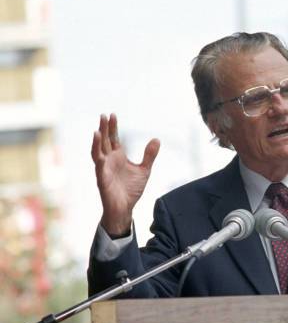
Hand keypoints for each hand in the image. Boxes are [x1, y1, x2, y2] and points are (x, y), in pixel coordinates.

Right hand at [91, 114, 159, 235]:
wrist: (125, 208)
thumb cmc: (131, 190)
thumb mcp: (144, 170)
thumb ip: (149, 155)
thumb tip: (157, 139)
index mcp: (118, 157)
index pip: (114, 138)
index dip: (113, 127)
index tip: (113, 115)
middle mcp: (109, 160)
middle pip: (105, 141)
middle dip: (104, 129)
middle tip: (104, 115)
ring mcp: (104, 168)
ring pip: (98, 150)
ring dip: (97, 140)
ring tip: (98, 129)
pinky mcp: (101, 177)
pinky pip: (98, 164)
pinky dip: (97, 154)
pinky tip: (97, 146)